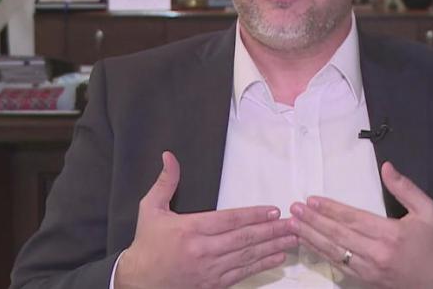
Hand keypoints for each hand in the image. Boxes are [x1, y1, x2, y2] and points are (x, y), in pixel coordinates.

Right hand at [116, 151, 297, 288]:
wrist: (138, 282)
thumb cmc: (146, 244)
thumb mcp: (150, 209)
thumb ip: (165, 182)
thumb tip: (169, 156)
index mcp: (190, 229)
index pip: (229, 220)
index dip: (253, 215)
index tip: (273, 210)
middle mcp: (202, 250)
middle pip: (244, 239)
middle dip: (272, 230)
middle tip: (293, 224)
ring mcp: (209, 270)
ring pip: (247, 257)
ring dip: (273, 247)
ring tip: (292, 239)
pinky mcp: (213, 284)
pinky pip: (242, 274)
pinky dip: (261, 266)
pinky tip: (277, 258)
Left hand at [288, 161, 432, 288]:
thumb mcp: (428, 211)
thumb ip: (406, 188)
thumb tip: (386, 167)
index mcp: (391, 234)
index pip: (353, 219)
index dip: (330, 209)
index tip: (311, 200)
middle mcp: (377, 254)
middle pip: (338, 235)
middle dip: (313, 221)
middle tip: (293, 209)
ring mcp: (369, 270)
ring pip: (334, 252)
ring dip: (311, 237)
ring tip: (294, 225)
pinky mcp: (366, 281)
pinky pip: (339, 266)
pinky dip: (321, 254)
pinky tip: (309, 244)